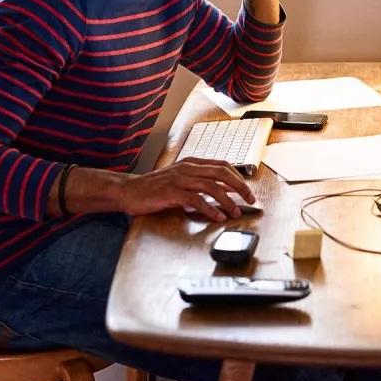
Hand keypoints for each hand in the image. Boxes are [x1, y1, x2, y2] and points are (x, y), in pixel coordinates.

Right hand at [119, 158, 255, 221]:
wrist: (129, 190)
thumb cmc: (155, 188)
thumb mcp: (180, 180)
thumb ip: (199, 182)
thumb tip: (223, 191)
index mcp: (192, 163)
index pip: (222, 165)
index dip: (239, 177)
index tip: (248, 191)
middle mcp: (187, 168)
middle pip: (221, 173)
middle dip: (239, 187)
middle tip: (250, 200)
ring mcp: (179, 179)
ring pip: (211, 186)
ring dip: (227, 201)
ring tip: (235, 213)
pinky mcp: (171, 192)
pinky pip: (196, 200)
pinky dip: (209, 209)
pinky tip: (217, 217)